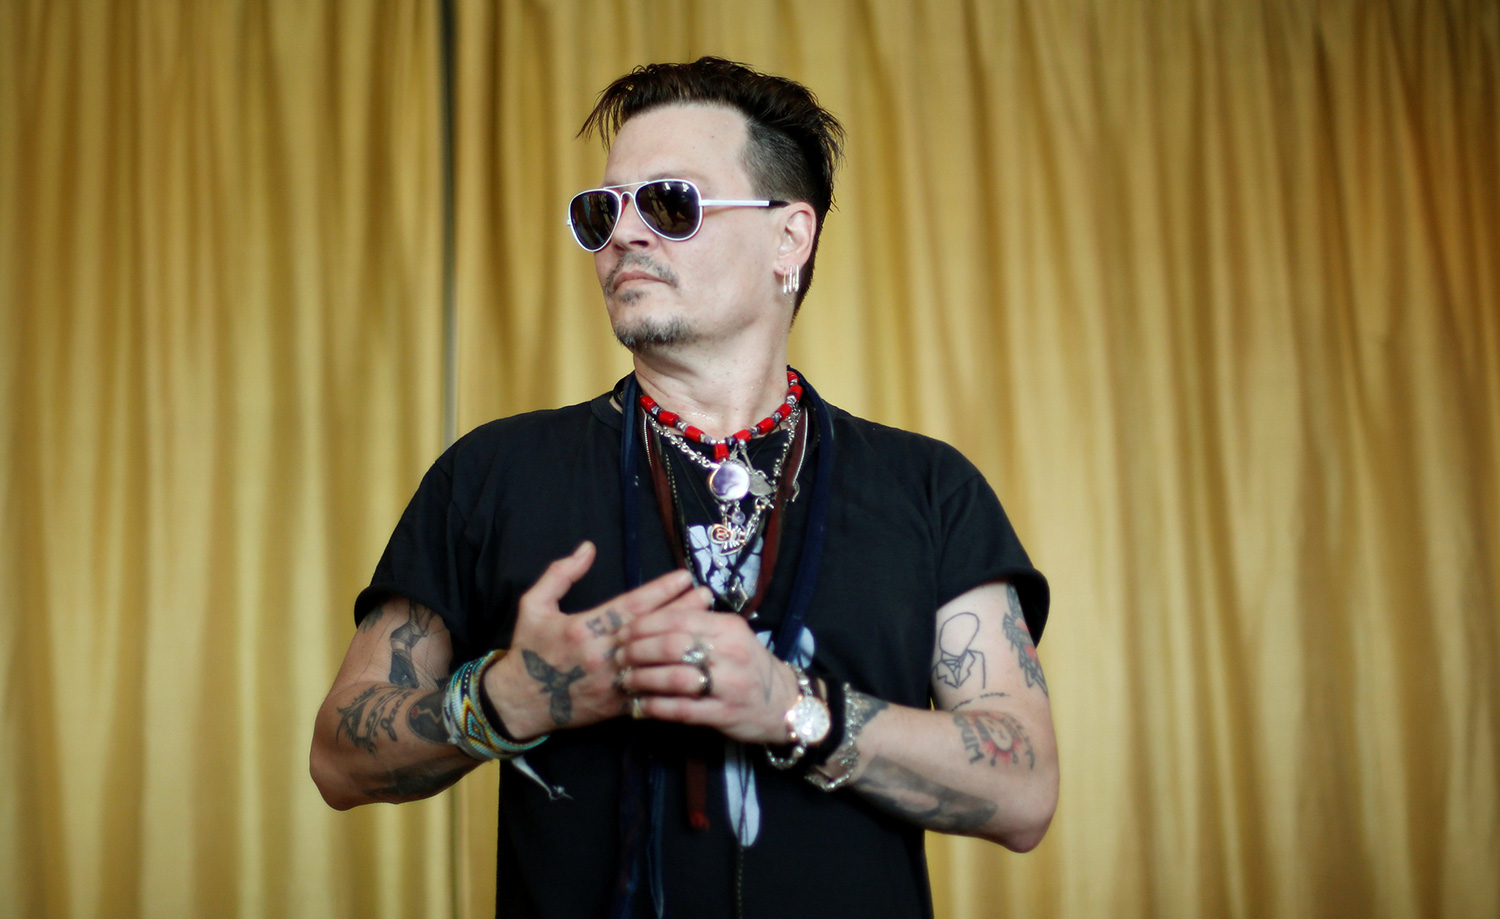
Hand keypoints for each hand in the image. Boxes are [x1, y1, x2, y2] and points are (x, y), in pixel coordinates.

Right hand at [483, 542, 711, 738]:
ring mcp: (611, 683)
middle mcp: (600, 655)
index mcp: (583, 628)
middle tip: (708, 595)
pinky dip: (672, 681)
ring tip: (708, 627)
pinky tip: (694, 668)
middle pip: (651, 631)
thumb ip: (560, 574)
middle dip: (682, 611)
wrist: (518, 702)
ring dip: (684, 644)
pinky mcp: (616, 706)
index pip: (631, 605)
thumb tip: (588, 548)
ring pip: (656, 661)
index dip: (661, 591)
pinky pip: (650, 694)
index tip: (684, 577)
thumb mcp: (533, 605)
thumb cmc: (528, 650)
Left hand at [616, 607, 801, 744]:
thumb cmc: (750, 664)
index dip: (645, 625)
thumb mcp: (732, 635)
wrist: (785, 702)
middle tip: (619, 656)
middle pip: (672, 646)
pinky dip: (657, 706)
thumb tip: (652, 612)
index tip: (623, 631)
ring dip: (644, 679)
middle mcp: (730, 652)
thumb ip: (699, 622)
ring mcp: (729, 685)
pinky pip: (683, 710)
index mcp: (728, 627)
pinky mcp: (725, 714)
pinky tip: (641, 705)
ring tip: (626, 680)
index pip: (678, 619)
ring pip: (676, 678)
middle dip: (638, 651)